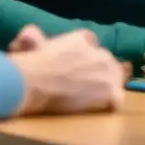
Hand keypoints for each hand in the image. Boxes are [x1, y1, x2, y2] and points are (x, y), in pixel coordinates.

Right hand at [7, 28, 126, 115]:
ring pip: (116, 81)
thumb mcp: (31, 39)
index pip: (93, 44)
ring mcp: (108, 71)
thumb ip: (36, 35)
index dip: (87, 58)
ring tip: (90, 101)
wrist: (32, 82)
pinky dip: (107, 106)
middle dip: (99, 74)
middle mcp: (100, 52)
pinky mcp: (110, 91)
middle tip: (85, 88)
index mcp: (83, 38)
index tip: (78, 68)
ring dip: (106, 90)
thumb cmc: (28, 64)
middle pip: (109, 63)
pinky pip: (116, 101)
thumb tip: (28, 34)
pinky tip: (95, 110)